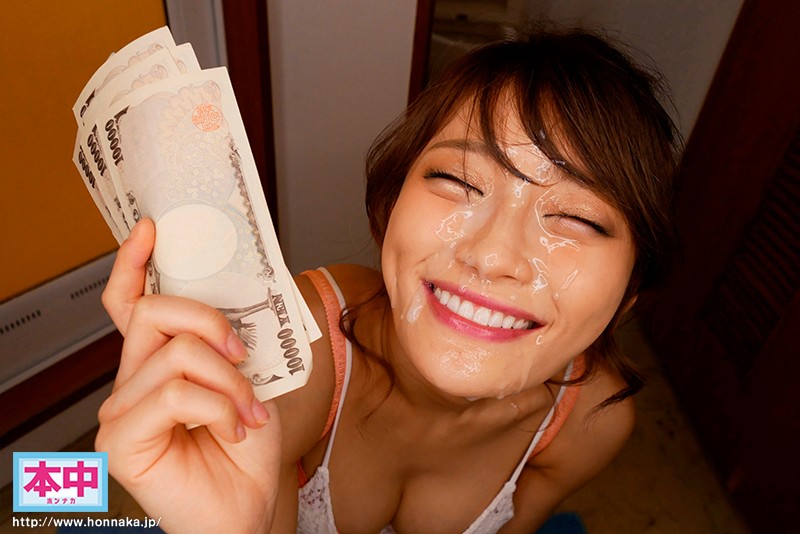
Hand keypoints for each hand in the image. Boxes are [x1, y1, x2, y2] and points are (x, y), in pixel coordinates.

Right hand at [96, 219, 281, 532]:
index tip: (152, 230)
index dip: (134, 264)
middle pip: (153, 311)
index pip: (131, 305)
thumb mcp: (249, 380)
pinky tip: (233, 431)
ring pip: (176, 354)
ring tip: (247, 413)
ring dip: (229, 382)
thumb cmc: (246, 449)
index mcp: (159, 363)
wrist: (249, 508)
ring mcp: (122, 410)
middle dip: (211, 323)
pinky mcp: (121, 439)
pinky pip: (176, 393)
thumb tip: (236, 300)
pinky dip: (220, 408)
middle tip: (242, 356)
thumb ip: (229, 343)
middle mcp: (133, 381)